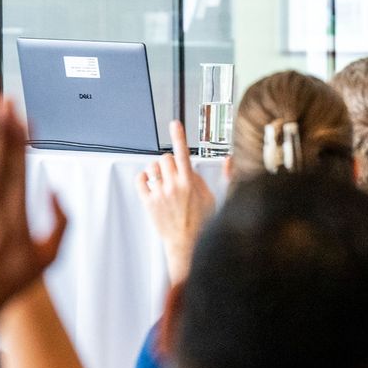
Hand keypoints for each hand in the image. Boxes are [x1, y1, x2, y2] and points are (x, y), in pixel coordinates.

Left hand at [139, 121, 214, 282]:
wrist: (186, 243)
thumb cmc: (202, 223)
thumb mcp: (215, 198)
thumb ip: (219, 177)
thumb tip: (228, 161)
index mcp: (190, 182)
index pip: (183, 152)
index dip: (179, 135)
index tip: (174, 124)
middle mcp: (173, 185)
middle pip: (164, 157)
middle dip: (169, 161)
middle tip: (173, 172)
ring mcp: (159, 193)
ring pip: (152, 167)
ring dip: (157, 170)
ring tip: (163, 181)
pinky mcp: (148, 201)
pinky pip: (140, 179)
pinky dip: (144, 178)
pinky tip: (152, 184)